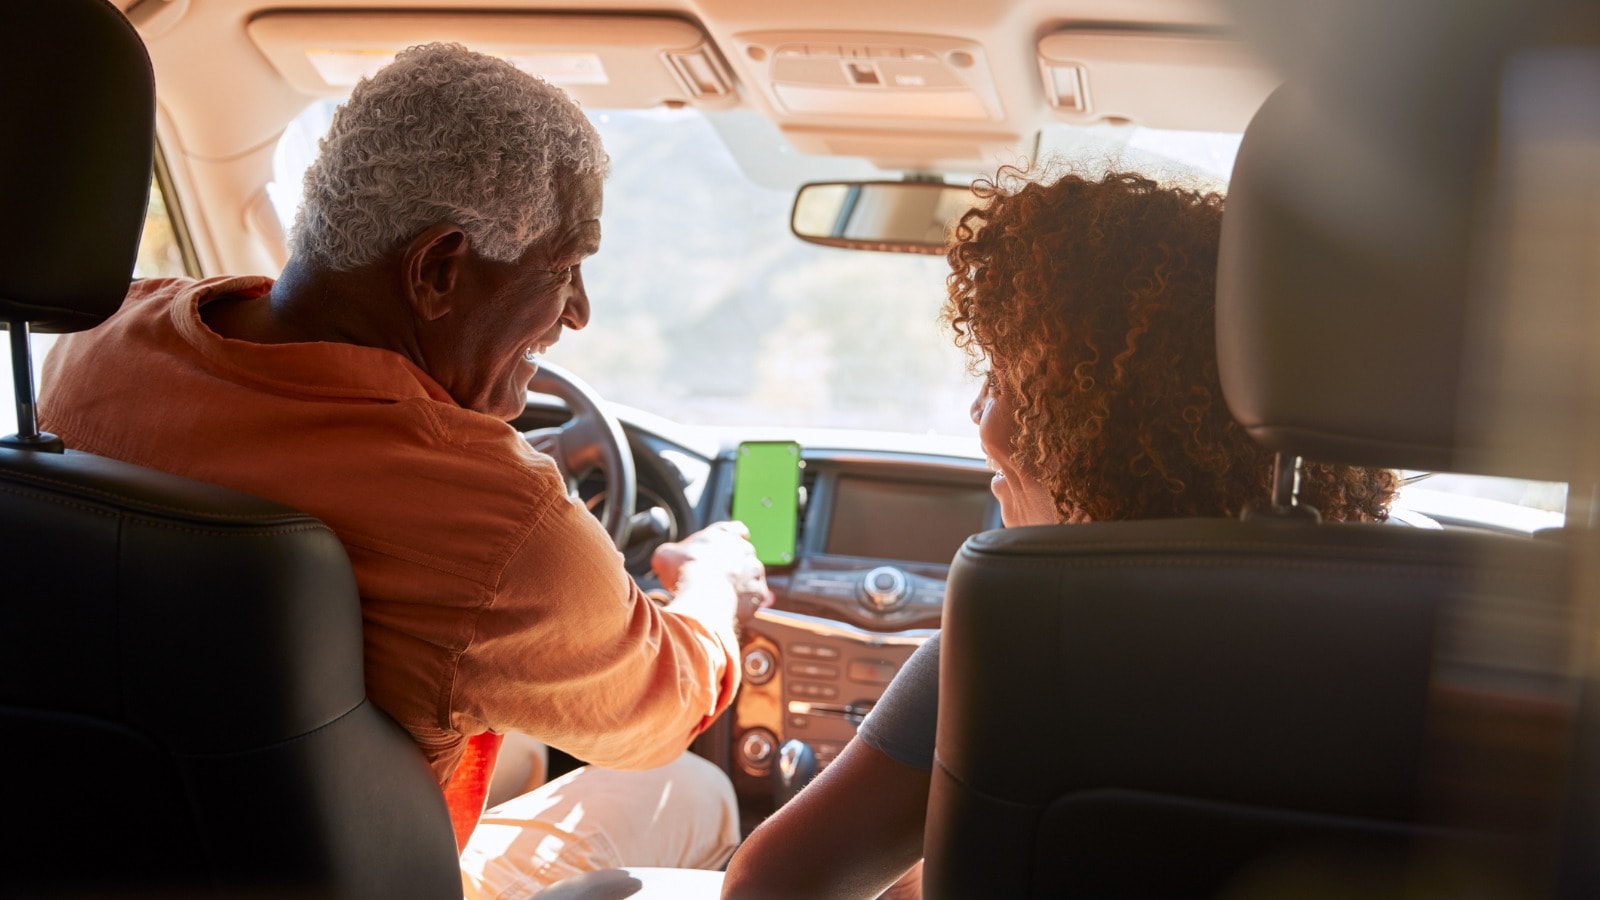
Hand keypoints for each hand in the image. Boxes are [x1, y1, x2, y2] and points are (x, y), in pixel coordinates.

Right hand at [652, 521, 771, 623]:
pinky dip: (744, 603)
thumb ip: (670, 553)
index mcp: (723, 533)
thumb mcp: (665, 555)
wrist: (703, 595)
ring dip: (739, 584)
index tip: (727, 546)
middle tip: (714, 579)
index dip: (732, 538)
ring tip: (720, 596)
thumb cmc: (684, 570)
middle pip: (743, 554)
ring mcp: (754, 570)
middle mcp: (744, 548)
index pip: (736, 529)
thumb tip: (665, 559)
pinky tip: (729, 607)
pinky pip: (754, 597)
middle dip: (732, 565)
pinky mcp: (759, 592)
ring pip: (750, 576)